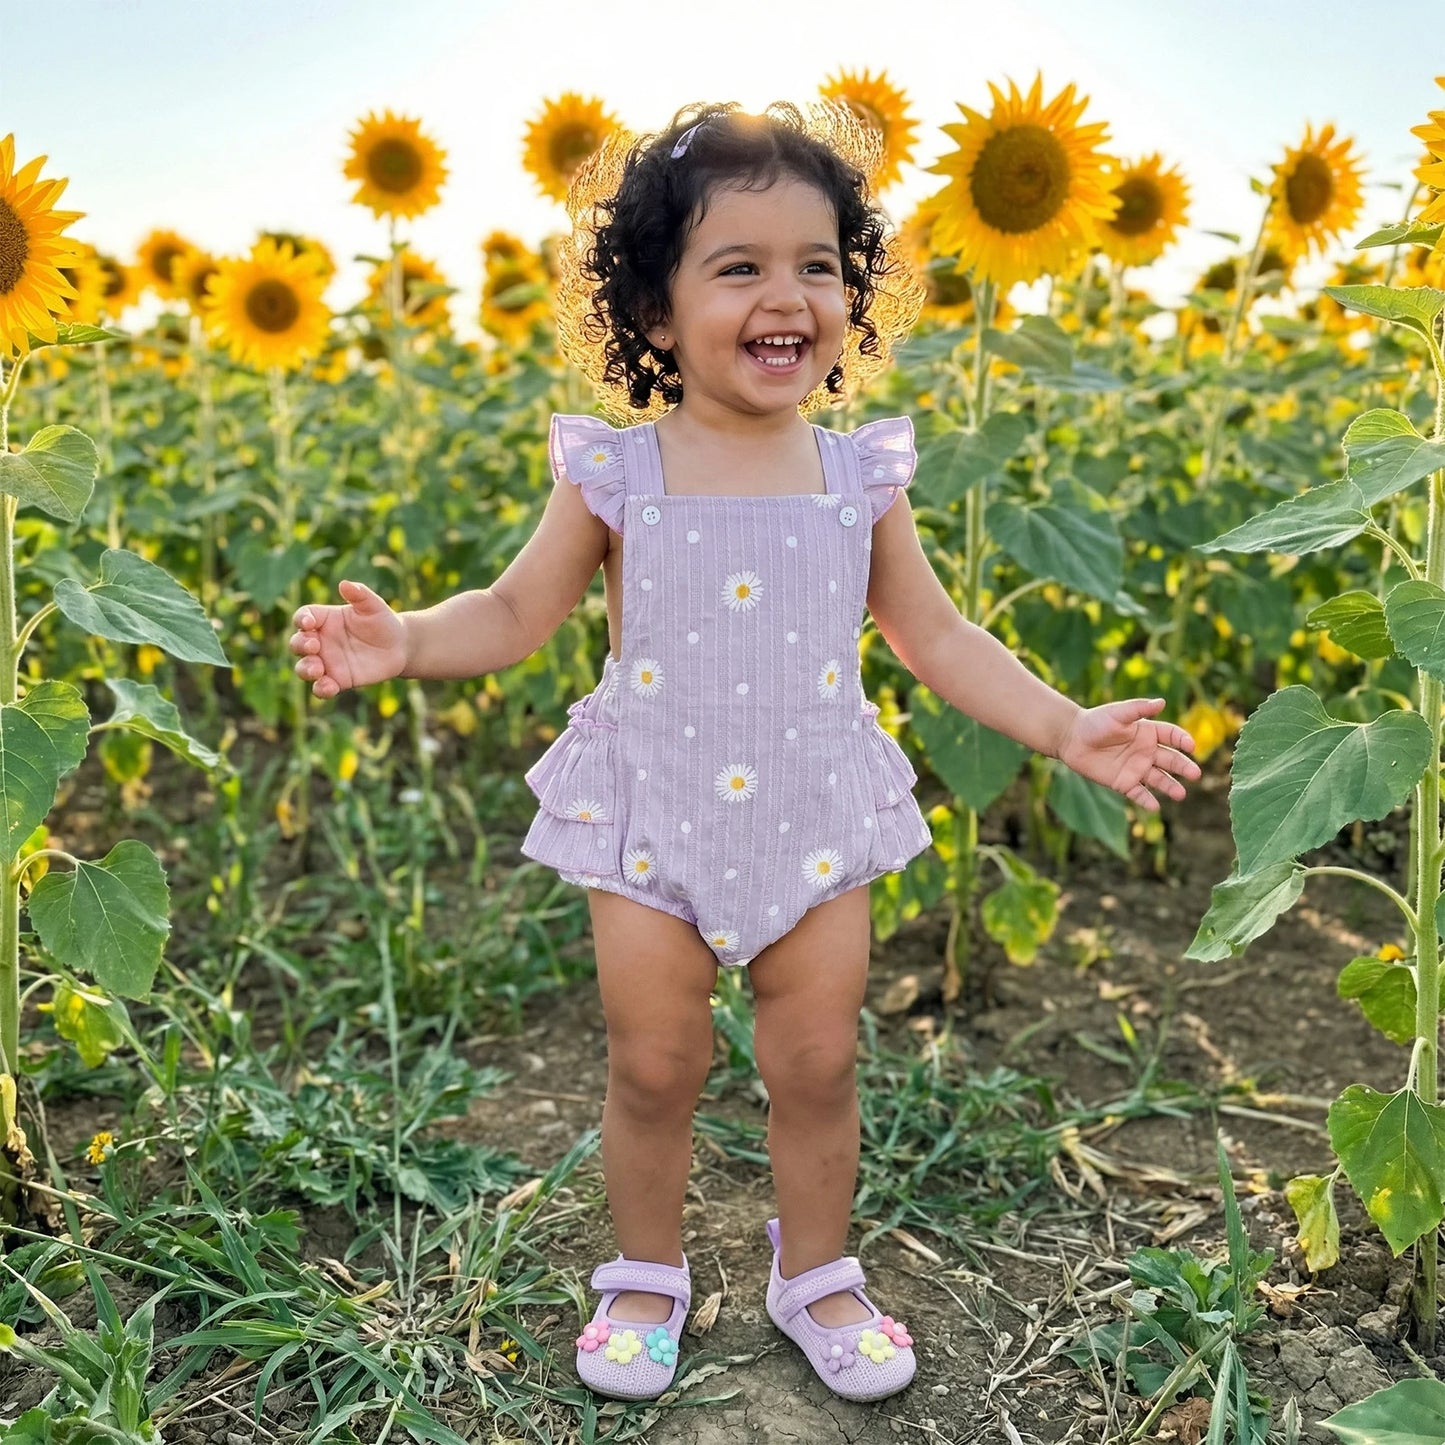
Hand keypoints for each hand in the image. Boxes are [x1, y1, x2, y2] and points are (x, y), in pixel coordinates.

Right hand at [288, 580, 407, 697]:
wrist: (399, 646)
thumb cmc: (383, 621)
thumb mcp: (374, 605)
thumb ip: (360, 594)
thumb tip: (345, 584)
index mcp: (324, 619)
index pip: (303, 617)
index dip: (301, 619)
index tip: (309, 623)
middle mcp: (321, 641)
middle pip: (297, 643)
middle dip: (300, 645)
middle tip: (313, 646)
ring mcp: (327, 662)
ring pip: (304, 667)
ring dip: (305, 669)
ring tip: (317, 669)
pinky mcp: (338, 680)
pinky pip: (322, 687)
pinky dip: (321, 689)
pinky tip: (328, 688)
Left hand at [1057, 697, 1199, 811]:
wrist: (1071, 739)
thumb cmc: (1095, 722)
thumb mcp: (1117, 713)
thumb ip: (1138, 709)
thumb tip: (1161, 702)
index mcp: (1149, 733)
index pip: (1172, 736)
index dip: (1183, 740)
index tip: (1190, 746)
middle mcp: (1147, 751)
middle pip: (1171, 760)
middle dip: (1184, 767)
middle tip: (1196, 774)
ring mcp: (1137, 768)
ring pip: (1159, 779)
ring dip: (1171, 786)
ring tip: (1181, 794)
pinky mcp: (1124, 783)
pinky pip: (1138, 793)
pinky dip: (1147, 800)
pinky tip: (1155, 806)